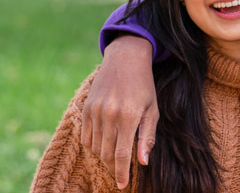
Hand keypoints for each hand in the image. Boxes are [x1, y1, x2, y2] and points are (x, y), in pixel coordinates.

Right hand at [81, 35, 157, 188]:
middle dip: (114, 167)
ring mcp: (95, 111)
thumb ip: (148, 137)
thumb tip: (143, 162)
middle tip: (120, 173)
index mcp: (129, 116)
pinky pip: (86, 137)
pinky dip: (93, 146)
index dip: (122, 172)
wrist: (125, 59)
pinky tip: (103, 146)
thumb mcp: (153, 110)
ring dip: (104, 157)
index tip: (122, 185)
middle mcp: (109, 115)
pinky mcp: (86, 108)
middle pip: (107, 153)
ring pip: (96, 147)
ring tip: (114, 159)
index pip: (122, 154)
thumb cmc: (144, 86)